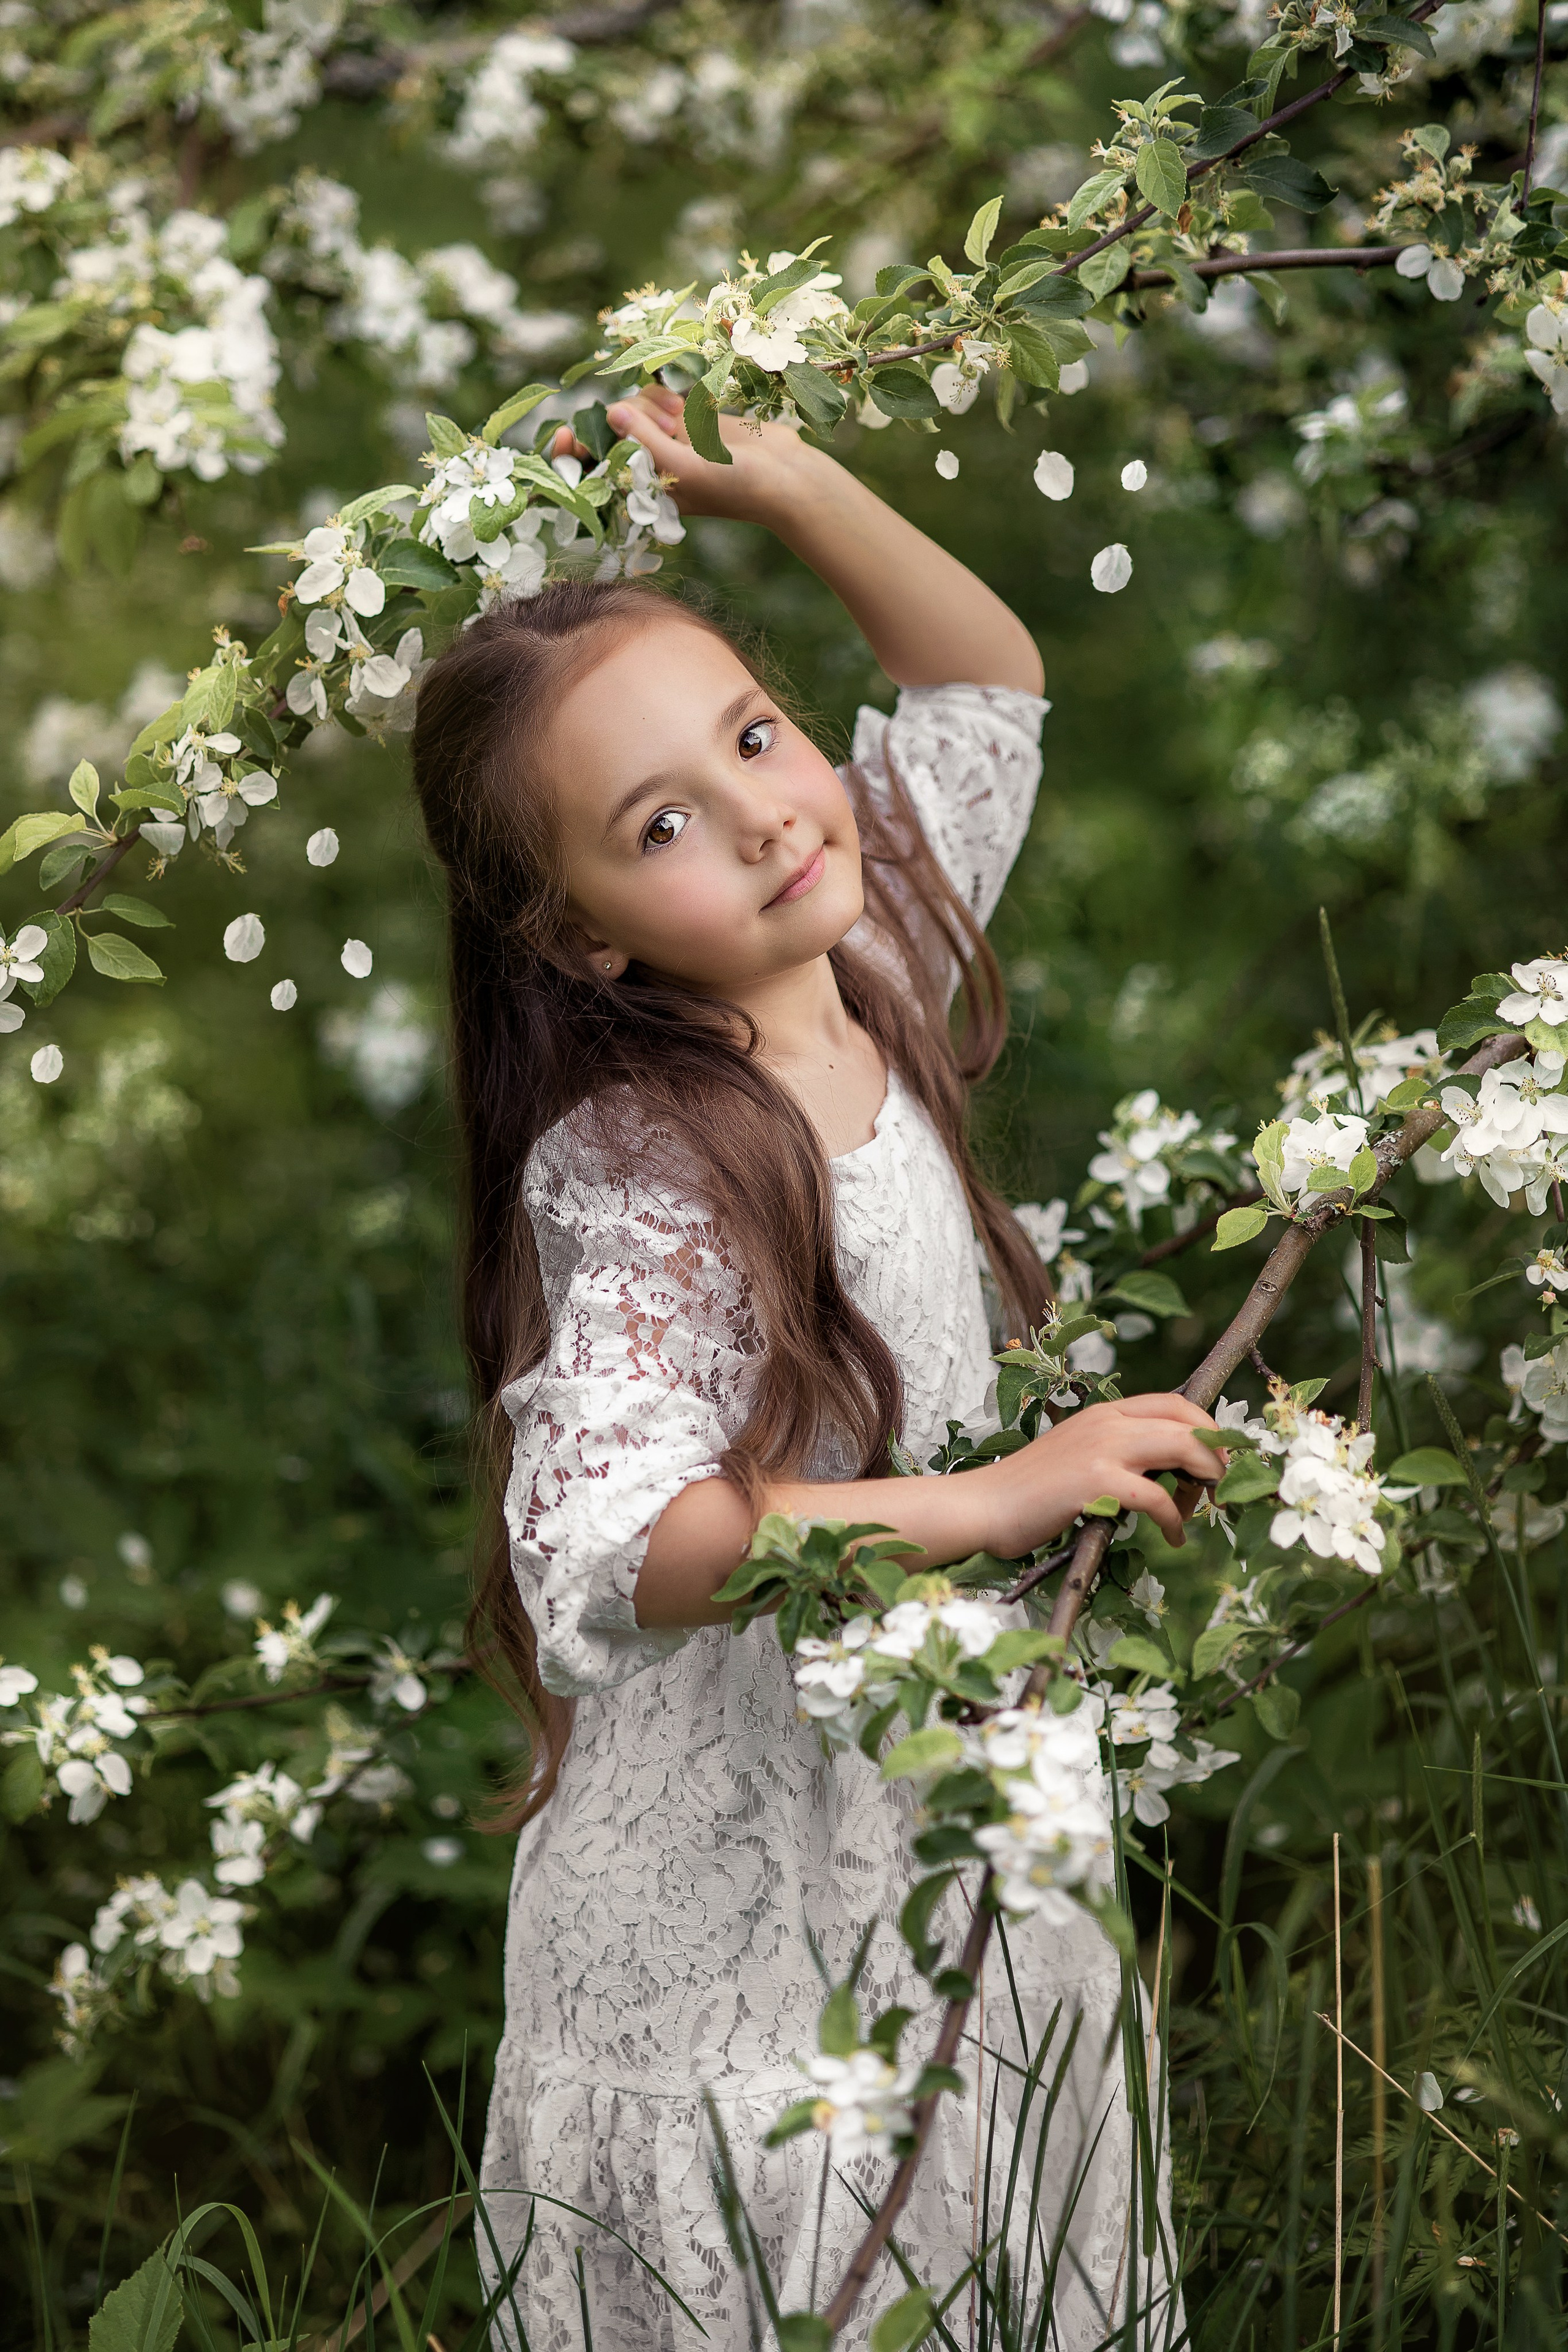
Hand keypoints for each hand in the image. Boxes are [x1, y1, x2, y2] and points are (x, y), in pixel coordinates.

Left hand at [551, 382, 831, 528]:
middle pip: (605, 431)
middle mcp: (643, 467)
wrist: (784, 477)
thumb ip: (644, 441)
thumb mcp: (684, 470)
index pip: (586, 472)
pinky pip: (653, 395)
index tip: (562, 434)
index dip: (566, 454)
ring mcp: (662, 439)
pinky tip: (686, 409)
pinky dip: (664, 396)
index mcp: (636, 494)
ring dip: (649, 407)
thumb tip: (609, 409)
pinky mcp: (681, 417)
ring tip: (680, 421)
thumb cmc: (735, 488)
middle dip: (625, 422)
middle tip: (661, 428)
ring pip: (630, 407)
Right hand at [984, 1393, 1225, 1555]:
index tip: (1219, 1462)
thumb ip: (1119, 1453)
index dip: (1210, 1429)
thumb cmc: (1032, 1491)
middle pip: (1189, 1424)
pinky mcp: (1095, 1481)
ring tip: (1202, 1508)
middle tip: (1220, 1489)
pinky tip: (1173, 1537)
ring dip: (1205, 1481)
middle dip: (1218, 1457)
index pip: (1176, 1403)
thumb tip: (1168, 1472)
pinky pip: (1156, 1497)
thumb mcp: (1081, 1456)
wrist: (985, 1506)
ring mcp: (1101, 1449)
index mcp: (1105, 1412)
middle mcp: (1107, 1421)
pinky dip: (1175, 1520)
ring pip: (1182, 1448)